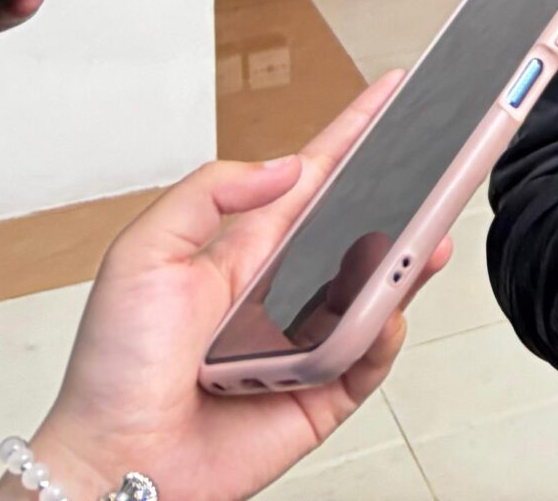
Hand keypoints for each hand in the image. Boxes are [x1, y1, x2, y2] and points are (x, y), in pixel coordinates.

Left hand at [1, 70, 445, 500]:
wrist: (120, 464)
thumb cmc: (114, 371)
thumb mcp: (142, 257)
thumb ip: (208, 194)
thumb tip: (283, 166)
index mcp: (247, 251)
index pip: (314, 177)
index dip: (354, 133)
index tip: (392, 93)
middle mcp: (286, 291)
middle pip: (364, 227)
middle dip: (406, 193)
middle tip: (443, 161)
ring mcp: (308, 339)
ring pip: (380, 288)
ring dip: (409, 260)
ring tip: (428, 237)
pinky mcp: (325, 391)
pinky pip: (374, 355)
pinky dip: (384, 335)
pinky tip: (381, 318)